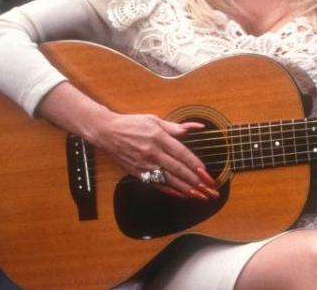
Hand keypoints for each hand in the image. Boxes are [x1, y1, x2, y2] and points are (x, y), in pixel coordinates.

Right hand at [92, 113, 218, 200]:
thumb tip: (196, 127)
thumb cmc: (132, 124)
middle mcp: (152, 153)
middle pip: (178, 170)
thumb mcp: (154, 120)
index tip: (206, 173)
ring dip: (186, 190)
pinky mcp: (137, 173)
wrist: (106, 132)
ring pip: (169, 180)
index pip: (182, 154)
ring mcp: (144, 165)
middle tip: (209, 190)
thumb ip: (176, 127)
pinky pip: (156, 184)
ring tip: (200, 196)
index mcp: (159, 138)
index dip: (196, 165)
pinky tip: (182, 195)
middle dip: (196, 181)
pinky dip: (170, 191)